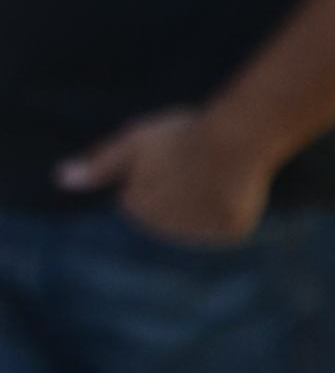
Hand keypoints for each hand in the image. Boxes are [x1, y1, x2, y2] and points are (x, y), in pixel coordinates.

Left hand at [55, 109, 273, 244]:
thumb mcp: (132, 144)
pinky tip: (230, 188)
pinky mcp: (231, 234)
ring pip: (196, 217)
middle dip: (174, 190)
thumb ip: (99, 166)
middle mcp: (168, 231)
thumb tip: (61, 180)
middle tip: (190, 164)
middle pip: (166, 211)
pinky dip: (226, 207)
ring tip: (212, 174)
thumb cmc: (180, 138)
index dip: (149, 172)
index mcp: (139, 209)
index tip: (164, 156)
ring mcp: (202, 235)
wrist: (236, 143)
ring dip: (200, 200)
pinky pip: (224, 223)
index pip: (136, 197)